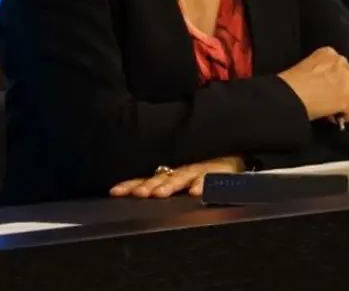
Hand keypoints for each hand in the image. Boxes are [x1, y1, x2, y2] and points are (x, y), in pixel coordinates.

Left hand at [109, 156, 244, 198]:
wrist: (234, 154)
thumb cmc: (204, 169)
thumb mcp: (180, 178)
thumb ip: (161, 185)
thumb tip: (135, 194)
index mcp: (169, 173)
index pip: (145, 179)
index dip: (130, 185)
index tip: (114, 192)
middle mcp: (181, 170)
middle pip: (161, 178)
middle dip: (148, 186)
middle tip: (138, 195)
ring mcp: (198, 170)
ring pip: (181, 177)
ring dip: (170, 186)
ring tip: (160, 194)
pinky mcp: (217, 172)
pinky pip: (210, 179)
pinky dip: (203, 185)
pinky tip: (196, 192)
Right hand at [277, 47, 348, 121]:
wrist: (290, 93)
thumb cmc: (290, 81)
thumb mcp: (305, 68)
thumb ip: (319, 73)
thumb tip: (323, 88)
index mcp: (328, 52)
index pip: (339, 65)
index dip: (333, 78)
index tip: (326, 86)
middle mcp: (342, 62)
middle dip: (343, 87)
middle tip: (332, 97)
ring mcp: (348, 80)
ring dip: (346, 100)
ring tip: (333, 109)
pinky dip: (346, 115)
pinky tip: (335, 118)